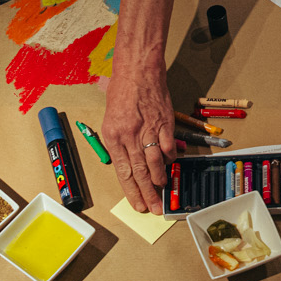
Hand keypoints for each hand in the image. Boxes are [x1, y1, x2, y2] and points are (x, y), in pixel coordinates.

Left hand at [101, 45, 175, 212]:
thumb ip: (118, 143)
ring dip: (159, 179)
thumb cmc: (122, 93)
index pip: (123, 171)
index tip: (137, 205)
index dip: (131, 191)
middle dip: (147, 193)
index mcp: (113, 137)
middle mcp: (130, 136)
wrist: (138, 72)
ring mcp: (148, 130)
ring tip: (162, 191)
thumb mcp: (111, 120)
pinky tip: (170, 164)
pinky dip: (170, 158)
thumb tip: (129, 164)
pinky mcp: (164, 123)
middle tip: (154, 208)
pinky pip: (168, 147)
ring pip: (155, 162)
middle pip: (139, 172)